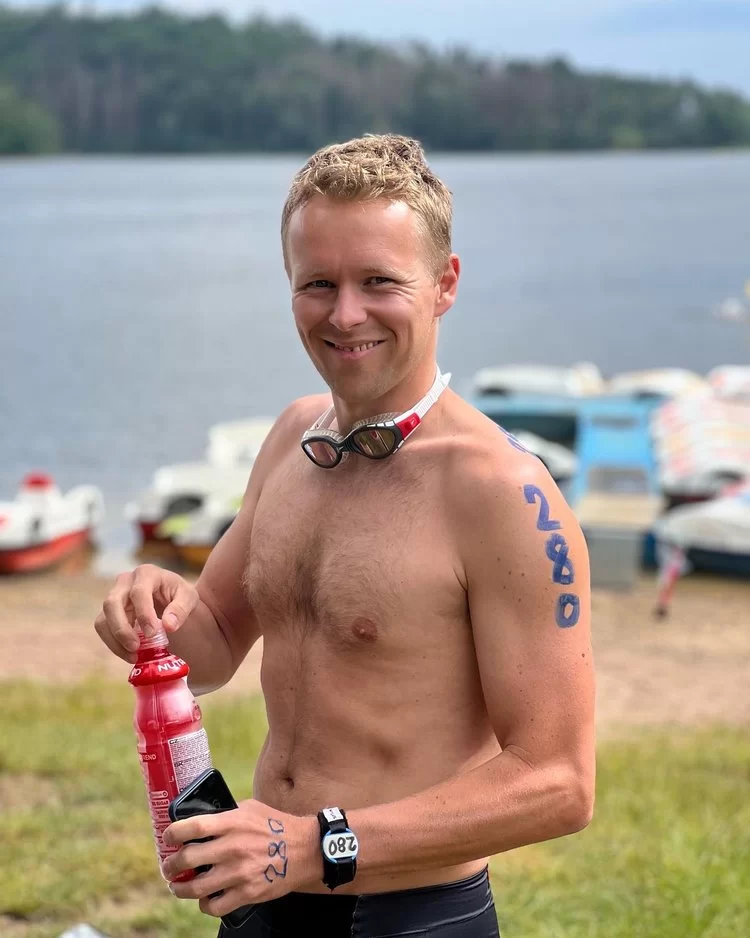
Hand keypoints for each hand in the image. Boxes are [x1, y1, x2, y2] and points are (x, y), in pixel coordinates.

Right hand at [94, 564, 199, 662]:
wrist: (171, 600)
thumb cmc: (179, 596)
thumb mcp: (189, 598)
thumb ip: (181, 609)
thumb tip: (168, 625)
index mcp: (146, 574)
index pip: (139, 592)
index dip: (143, 614)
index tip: (152, 634)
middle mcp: (125, 582)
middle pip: (112, 603)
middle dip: (122, 628)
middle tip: (136, 647)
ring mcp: (114, 596)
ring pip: (103, 618)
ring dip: (115, 640)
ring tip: (133, 656)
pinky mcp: (108, 612)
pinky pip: (103, 628)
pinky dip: (113, 644)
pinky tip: (129, 654)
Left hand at [161, 800, 317, 917]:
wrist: (305, 849)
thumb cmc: (277, 826)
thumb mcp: (250, 809)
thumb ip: (226, 815)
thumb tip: (200, 823)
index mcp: (232, 822)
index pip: (191, 827)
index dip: (172, 833)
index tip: (168, 838)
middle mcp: (232, 847)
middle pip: (187, 858)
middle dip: (171, 865)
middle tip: (170, 866)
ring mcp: (238, 873)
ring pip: (195, 887)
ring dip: (180, 888)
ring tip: (178, 886)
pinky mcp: (247, 893)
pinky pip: (214, 906)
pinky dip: (204, 904)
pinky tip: (205, 898)